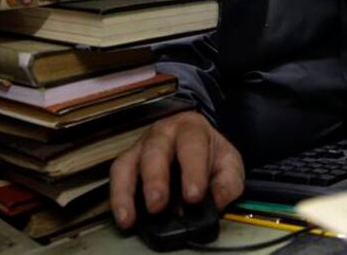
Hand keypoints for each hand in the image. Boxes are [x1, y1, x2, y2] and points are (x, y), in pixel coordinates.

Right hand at [109, 110, 243, 228]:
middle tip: (157, 205)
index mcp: (192, 129)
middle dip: (155, 180)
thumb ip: (228, 182)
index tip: (193, 196)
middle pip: (155, 151)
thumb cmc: (209, 154)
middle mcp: (163, 133)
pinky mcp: (129, 161)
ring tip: (130, 215)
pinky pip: (117, 175)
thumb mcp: (228, 164)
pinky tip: (124, 217)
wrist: (197, 142)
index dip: (192, 171)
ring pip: (129, 162)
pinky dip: (117, 197)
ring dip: (127, 190)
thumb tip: (216, 200)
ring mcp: (142, 146)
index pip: (192, 145)